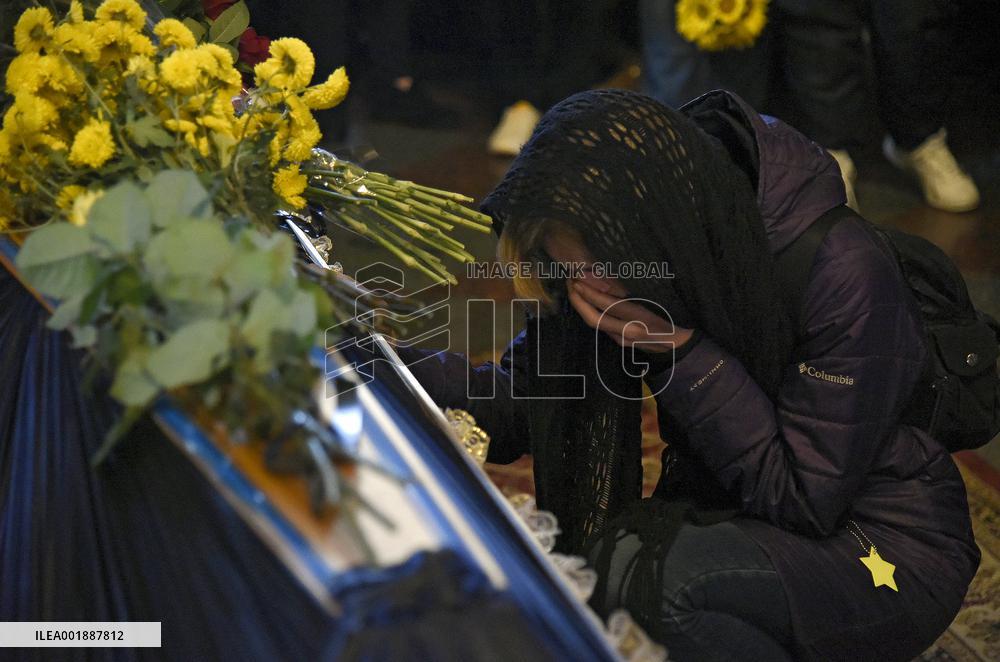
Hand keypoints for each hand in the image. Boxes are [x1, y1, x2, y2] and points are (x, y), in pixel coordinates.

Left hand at [567, 279, 693, 351]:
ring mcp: (622, 340)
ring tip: (575, 288)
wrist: (677, 346)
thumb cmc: (671, 317)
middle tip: (570, 283)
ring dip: (582, 306)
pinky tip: (586, 302)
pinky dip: (591, 312)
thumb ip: (632, 295)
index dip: (591, 294)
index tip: (578, 281)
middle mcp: (628, 331)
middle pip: (594, 319)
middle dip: (578, 302)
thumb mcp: (656, 302)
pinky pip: (601, 326)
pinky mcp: (620, 343)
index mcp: (639, 318)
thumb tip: (608, 281)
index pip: (608, 306)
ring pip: (595, 324)